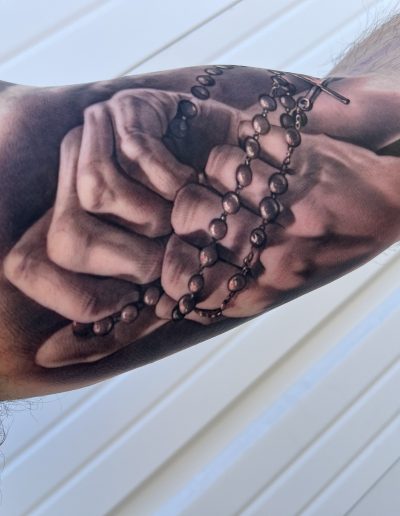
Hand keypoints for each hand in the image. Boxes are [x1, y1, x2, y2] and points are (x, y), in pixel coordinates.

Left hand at [3, 86, 242, 369]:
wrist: (241, 185)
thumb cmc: (197, 242)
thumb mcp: (159, 292)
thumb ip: (113, 327)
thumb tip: (47, 359)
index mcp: (70, 226)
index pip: (27, 267)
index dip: (82, 299)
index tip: (136, 300)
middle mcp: (70, 183)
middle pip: (64, 237)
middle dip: (130, 260)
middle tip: (169, 255)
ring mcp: (93, 140)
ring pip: (95, 191)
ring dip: (155, 219)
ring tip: (183, 216)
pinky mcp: (125, 110)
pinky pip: (134, 152)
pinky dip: (172, 180)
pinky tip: (191, 180)